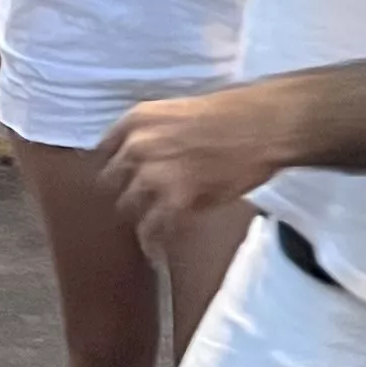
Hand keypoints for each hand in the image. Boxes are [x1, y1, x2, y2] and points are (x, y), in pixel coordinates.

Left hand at [98, 85, 292, 248]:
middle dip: (124, 193)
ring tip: (148, 233)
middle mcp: (137, 145)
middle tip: (138, 206)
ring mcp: (154, 174)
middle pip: (110, 182)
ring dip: (139, 219)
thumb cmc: (230, 115)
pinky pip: (152, 230)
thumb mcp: (178, 112)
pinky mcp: (176, 199)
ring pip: (127, 207)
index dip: (112, 169)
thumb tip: (144, 157)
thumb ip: (155, 134)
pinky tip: (155, 253)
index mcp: (136, 119)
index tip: (117, 182)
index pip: (102, 150)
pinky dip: (152, 244)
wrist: (263, 125)